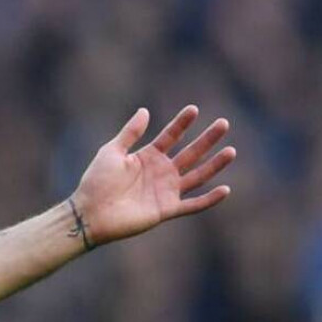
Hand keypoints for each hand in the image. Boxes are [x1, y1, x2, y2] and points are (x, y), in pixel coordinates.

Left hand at [71, 106, 235, 245]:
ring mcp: (166, 191)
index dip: (181, 123)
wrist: (91, 212)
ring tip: (231, 150)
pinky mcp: (167, 209)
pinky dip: (209, 199)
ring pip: (197, 176)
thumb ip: (130, 133)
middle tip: (223, 123)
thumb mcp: (112, 152)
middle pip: (190, 153)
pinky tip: (226, 189)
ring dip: (215, 164)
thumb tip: (145, 110)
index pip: (170, 137)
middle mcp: (161, 173)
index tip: (194, 109)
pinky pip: (193, 205)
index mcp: (147, 157)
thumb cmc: (97, 181)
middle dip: (207, 139)